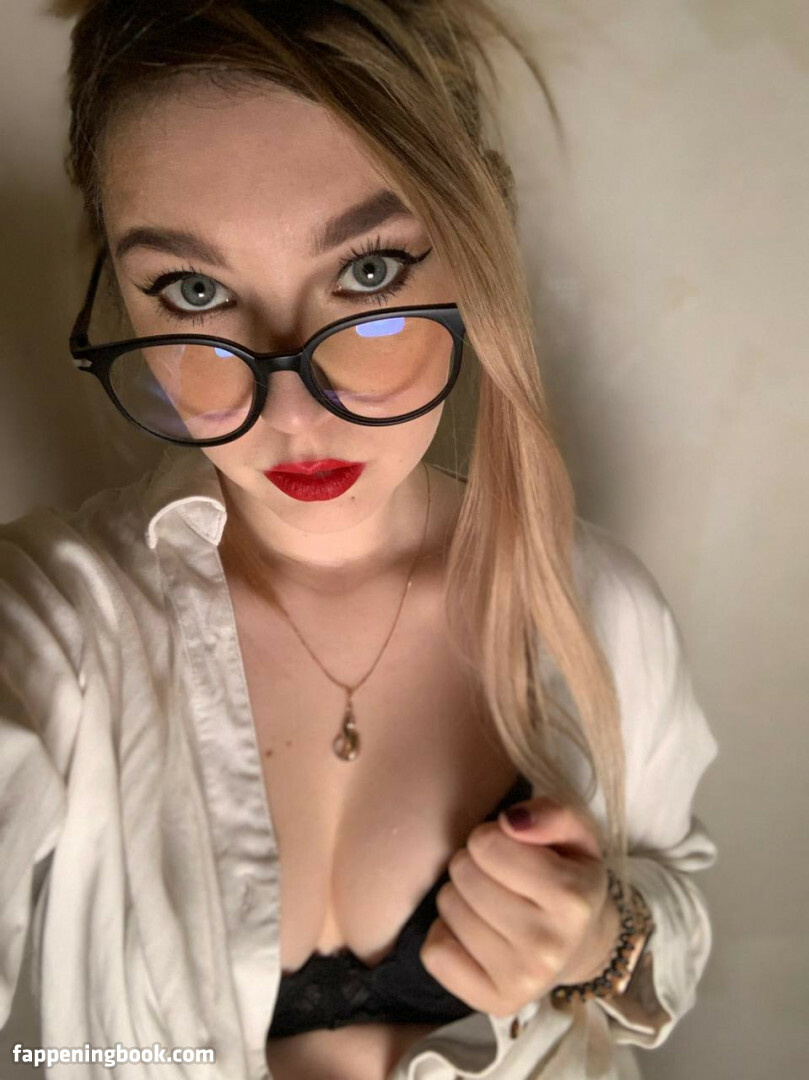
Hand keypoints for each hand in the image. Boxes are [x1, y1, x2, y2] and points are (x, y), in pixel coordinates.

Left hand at [419, 797, 622, 1017]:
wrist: (584, 946)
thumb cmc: (570, 877)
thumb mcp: (576, 835)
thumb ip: (552, 814)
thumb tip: (510, 821)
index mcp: (572, 898)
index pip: (488, 843)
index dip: (490, 838)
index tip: (508, 849)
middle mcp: (549, 945)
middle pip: (463, 874)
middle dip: (473, 864)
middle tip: (496, 876)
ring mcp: (522, 980)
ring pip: (446, 909)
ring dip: (459, 896)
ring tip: (488, 902)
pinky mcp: (494, 1002)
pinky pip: (435, 953)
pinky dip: (444, 935)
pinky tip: (473, 932)